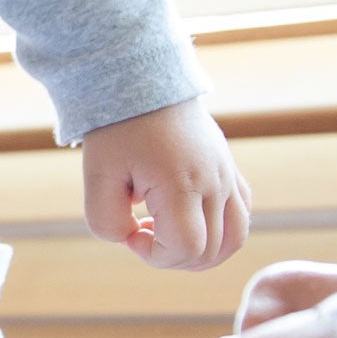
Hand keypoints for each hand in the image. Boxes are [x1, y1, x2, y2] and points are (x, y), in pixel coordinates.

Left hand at [81, 98, 250, 269]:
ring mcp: (228, 176)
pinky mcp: (230, 170)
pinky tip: (184, 216)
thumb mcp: (96, 175)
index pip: (188, 249)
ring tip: (166, 232)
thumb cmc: (117, 127)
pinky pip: (240, 215)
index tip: (130, 231)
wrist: (143, 81)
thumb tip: (130, 238)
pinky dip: (218, 231)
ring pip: (234, 239)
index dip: (155, 255)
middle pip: (210, 252)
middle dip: (171, 256)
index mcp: (183, 184)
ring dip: (200, 252)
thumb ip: (105, 220)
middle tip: (140, 230)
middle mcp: (215, 183)